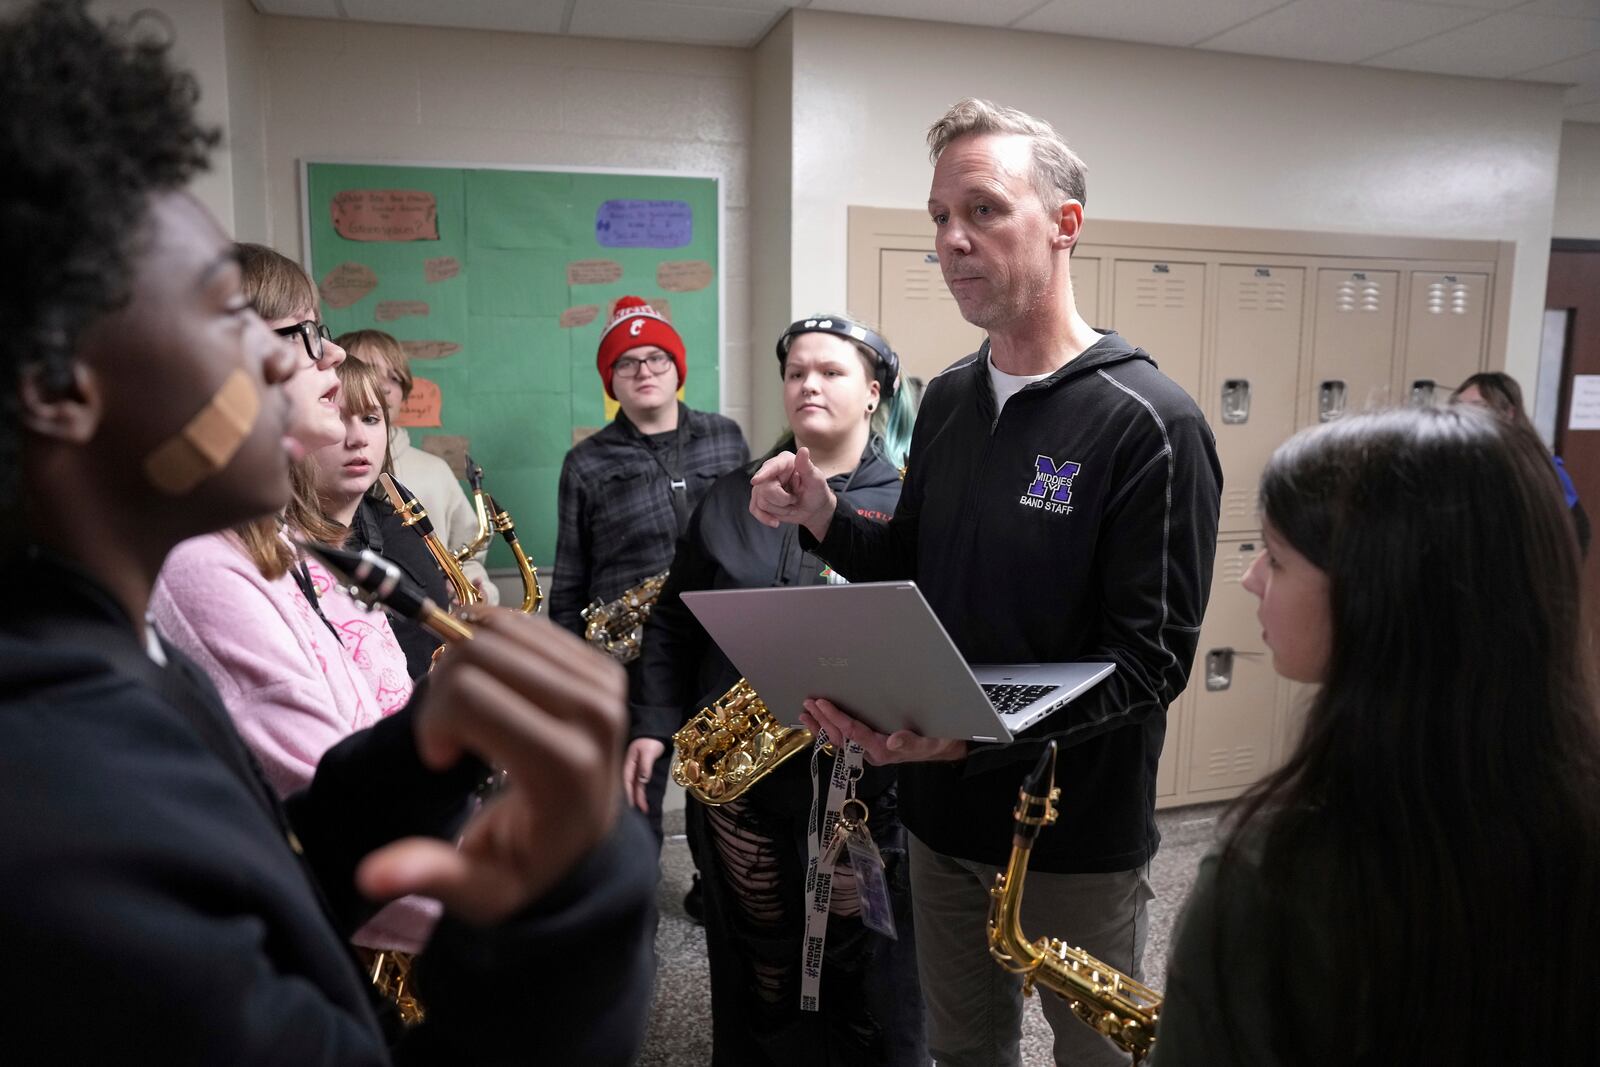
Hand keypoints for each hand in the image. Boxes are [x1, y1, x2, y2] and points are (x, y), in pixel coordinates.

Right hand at [356, 610, 626, 924]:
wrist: (582, 842)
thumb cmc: (521, 864)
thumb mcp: (476, 887)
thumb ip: (428, 875)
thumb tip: (372, 876)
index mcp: (563, 766)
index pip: (469, 694)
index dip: (435, 720)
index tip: (441, 758)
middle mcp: (595, 716)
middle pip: (481, 652)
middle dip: (444, 688)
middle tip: (450, 733)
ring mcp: (605, 687)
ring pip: (502, 629)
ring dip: (467, 664)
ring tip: (471, 712)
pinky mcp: (603, 668)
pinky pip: (528, 625)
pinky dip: (493, 644)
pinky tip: (488, 684)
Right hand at [623, 738, 665, 813]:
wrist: (655, 732)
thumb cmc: (650, 740)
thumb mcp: (648, 752)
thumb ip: (645, 766)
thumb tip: (642, 781)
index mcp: (629, 763)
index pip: (626, 781)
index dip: (628, 793)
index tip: (630, 804)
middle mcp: (630, 768)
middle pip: (630, 786)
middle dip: (634, 799)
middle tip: (639, 811)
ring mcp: (635, 769)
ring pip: (636, 786)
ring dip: (639, 797)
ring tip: (644, 810)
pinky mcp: (641, 770)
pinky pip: (640, 783)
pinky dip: (641, 791)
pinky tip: (643, 800)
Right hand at [749, 446, 834, 539]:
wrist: (814, 509)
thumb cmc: (817, 491)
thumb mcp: (816, 479)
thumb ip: (807, 466)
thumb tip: (803, 450)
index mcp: (785, 461)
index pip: (772, 466)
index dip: (764, 474)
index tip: (755, 481)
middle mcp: (771, 470)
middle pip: (765, 488)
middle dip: (782, 501)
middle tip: (795, 499)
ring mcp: (763, 485)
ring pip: (761, 501)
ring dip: (780, 510)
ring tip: (791, 505)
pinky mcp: (760, 498)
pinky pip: (755, 509)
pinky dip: (765, 518)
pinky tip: (775, 522)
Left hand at [801, 697, 966, 766]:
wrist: (940, 749)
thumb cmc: (935, 743)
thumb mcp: (928, 742)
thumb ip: (912, 742)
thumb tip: (893, 742)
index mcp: (881, 750)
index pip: (853, 733)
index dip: (836, 718)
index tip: (823, 704)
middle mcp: (870, 752)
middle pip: (840, 737)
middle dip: (823, 720)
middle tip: (808, 703)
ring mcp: (867, 750)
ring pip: (838, 740)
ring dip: (821, 726)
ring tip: (805, 713)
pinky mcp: (867, 746)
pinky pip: (844, 739)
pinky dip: (829, 730)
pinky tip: (820, 722)